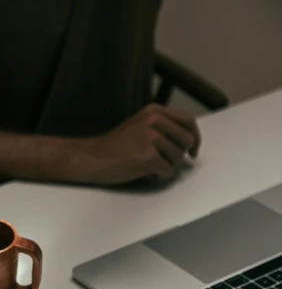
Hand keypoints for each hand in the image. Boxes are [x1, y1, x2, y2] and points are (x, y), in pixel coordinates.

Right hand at [78, 104, 201, 185]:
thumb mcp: (139, 125)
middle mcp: (155, 121)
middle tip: (167, 162)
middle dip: (180, 155)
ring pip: (178, 158)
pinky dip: (158, 177)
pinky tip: (145, 174)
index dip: (195, 137)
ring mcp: (152, 139)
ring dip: (167, 167)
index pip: (188, 121)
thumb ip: (161, 127)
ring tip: (149, 167)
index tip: (193, 150)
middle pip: (187, 140)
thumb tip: (186, 139)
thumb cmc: (113, 146)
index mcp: (154, 111)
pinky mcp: (149, 157)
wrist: (92, 157)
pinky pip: (167, 171)